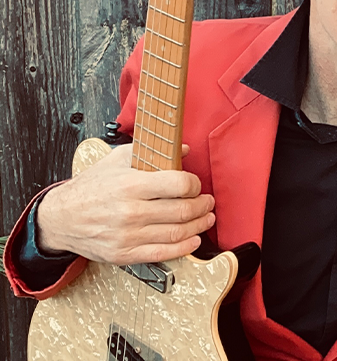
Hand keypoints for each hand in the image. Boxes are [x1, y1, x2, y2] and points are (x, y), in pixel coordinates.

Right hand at [35, 143, 214, 263]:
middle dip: (203, 206)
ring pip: (177, 233)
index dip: (195, 184)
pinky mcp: (124, 254)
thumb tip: (183, 150)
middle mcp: (131, 212)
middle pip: (183, 210)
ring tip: (206, 218)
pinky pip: (163, 254)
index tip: (197, 185)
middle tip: (208, 202)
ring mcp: (127, 236)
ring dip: (199, 226)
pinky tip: (193, 239)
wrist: (61, 218)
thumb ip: (152, 152)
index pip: (179, 184)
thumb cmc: (91, 187)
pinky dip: (184, 247)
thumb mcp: (118, 160)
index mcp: (131, 185)